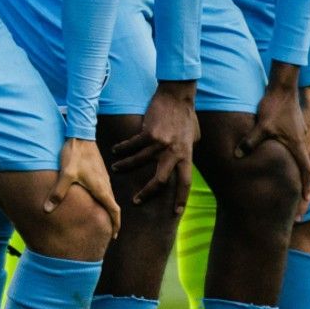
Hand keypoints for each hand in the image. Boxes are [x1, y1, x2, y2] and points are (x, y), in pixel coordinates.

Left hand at [48, 137, 120, 238]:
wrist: (80, 134)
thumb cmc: (74, 154)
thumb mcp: (65, 174)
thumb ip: (57, 193)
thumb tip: (46, 210)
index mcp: (101, 189)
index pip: (114, 211)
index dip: (115, 224)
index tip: (113, 236)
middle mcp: (105, 184)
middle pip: (113, 206)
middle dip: (111, 220)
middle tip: (106, 233)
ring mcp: (103, 177)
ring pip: (108, 198)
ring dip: (106, 209)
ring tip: (99, 219)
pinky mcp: (98, 172)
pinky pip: (103, 190)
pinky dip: (102, 200)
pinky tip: (92, 200)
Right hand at [111, 85, 197, 211]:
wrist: (177, 96)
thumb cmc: (187, 116)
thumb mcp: (193, 138)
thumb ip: (186, 152)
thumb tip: (180, 162)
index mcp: (186, 155)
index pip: (185, 182)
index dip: (181, 199)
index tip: (175, 213)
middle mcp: (174, 152)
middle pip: (160, 180)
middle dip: (147, 193)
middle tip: (136, 201)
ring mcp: (160, 143)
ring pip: (140, 162)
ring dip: (126, 167)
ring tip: (116, 169)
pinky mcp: (149, 132)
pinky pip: (132, 145)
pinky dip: (122, 149)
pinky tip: (115, 150)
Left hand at [238, 77, 309, 207]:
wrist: (283, 87)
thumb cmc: (275, 107)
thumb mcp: (262, 126)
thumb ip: (250, 142)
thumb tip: (237, 156)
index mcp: (297, 145)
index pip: (305, 170)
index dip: (306, 185)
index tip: (307, 199)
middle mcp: (302, 142)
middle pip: (306, 166)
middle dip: (306, 182)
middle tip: (302, 199)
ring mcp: (300, 135)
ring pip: (302, 156)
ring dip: (300, 169)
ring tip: (296, 182)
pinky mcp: (295, 128)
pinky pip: (296, 147)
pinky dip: (294, 156)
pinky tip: (287, 160)